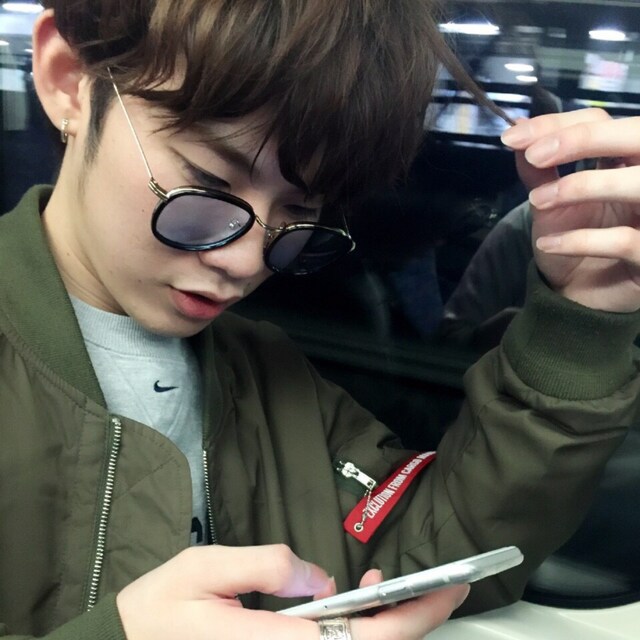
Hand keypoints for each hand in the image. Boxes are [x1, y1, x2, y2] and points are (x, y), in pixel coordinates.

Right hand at [116, 545, 467, 639]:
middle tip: (443, 586)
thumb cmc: (160, 610)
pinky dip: (358, 626)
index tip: (448, 587)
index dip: (414, 615)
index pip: (366, 638)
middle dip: (414, 620)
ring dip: (387, 623)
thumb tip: (320, 578)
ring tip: (395, 586)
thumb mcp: (204, 570)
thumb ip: (265, 567)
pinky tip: (356, 602)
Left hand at [501, 109, 639, 311]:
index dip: (559, 124)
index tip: (514, 137)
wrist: (577, 294)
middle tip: (535, 156)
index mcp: (627, 160)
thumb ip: (538, 169)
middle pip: (637, 138)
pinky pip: (626, 241)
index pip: (603, 121)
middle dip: (584, 139)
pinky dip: (581, 240)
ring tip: (538, 200)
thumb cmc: (571, 239)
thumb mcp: (549, 202)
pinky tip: (547, 244)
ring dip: (583, 186)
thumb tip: (517, 132)